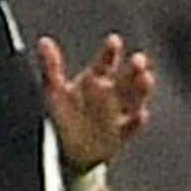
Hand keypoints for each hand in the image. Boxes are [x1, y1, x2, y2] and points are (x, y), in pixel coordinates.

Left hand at [37, 32, 154, 170]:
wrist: (71, 150)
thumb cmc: (65, 114)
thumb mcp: (55, 90)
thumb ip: (51, 66)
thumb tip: (44, 41)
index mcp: (97, 78)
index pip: (106, 62)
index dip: (110, 52)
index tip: (114, 40)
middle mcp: (112, 93)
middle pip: (125, 78)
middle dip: (133, 69)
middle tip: (139, 59)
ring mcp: (119, 113)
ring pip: (134, 99)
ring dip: (141, 89)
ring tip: (147, 78)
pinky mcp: (121, 134)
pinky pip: (131, 127)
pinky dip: (137, 121)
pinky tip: (141, 114)